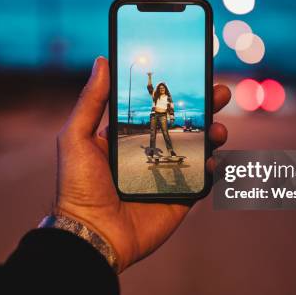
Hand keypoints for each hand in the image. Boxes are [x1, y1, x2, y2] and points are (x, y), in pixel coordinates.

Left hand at [55, 57, 229, 271]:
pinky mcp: (179, 198)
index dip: (175, 93)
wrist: (91, 233)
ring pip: (199, 149)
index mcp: (128, 138)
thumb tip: (102, 60)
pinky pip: (203, 180)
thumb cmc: (78, 187)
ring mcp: (167, 175)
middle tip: (219, 92)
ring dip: (214, 134)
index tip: (192, 74)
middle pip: (185, 125)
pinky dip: (213, 167)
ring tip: (218, 128)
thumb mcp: (76, 137)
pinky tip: (213, 158)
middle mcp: (150, 154)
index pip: (157, 110)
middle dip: (206, 107)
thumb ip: (91, 101)